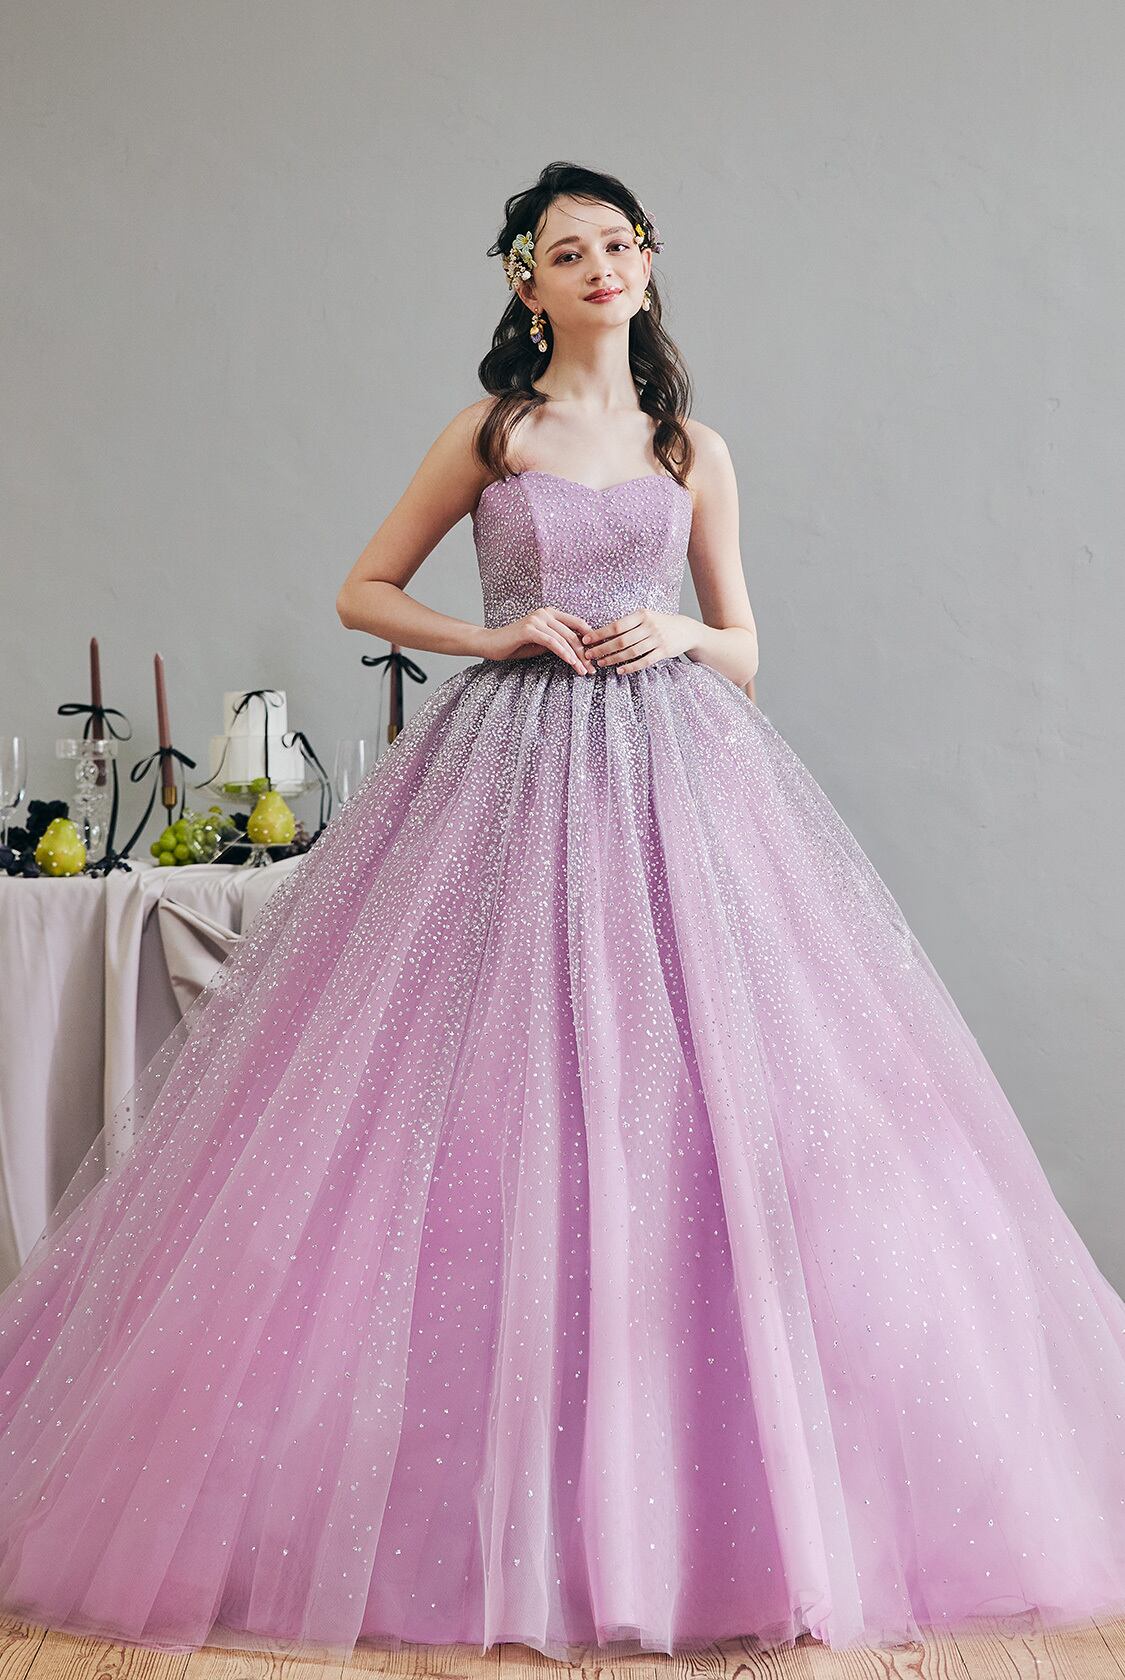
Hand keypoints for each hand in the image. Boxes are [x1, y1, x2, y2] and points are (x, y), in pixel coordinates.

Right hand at [481, 608, 596, 675]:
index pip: (577, 623)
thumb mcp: (542, 643)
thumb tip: (578, 651)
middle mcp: (545, 613)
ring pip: (564, 639)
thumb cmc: (516, 645)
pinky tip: (571, 662)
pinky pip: (551, 642)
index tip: (596, 655)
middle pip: (572, 633)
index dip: (589, 639)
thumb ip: (558, 642)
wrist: (491, 644)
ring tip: (583, 671)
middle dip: (584, 653)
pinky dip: (563, 653)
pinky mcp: (529, 629)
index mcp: (550, 613)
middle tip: (592, 669)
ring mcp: (537, 619)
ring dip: (575, 657)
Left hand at [581, 610, 696, 673]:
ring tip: (601, 663)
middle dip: (602, 648)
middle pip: (621, 640)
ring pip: (631, 652)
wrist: (686, 630)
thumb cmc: (660, 623)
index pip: (616, 626)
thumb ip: (628, 623)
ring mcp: (657, 639)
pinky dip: (630, 667)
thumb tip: (602, 633)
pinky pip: (644, 661)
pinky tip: (619, 671)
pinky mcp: (664, 652)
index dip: (600, 634)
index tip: (586, 640)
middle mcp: (649, 626)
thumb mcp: (646, 617)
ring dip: (614, 659)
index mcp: (642, 615)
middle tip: (589, 655)